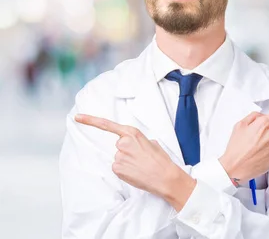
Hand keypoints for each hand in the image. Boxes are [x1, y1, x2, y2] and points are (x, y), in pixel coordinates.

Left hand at [74, 114, 195, 210]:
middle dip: (128, 152)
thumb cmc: (161, 160)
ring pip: (119, 158)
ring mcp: (118, 156)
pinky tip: (136, 173)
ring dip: (128, 162)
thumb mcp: (152, 143)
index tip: (78, 117)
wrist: (165, 177)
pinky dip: (126, 171)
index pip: (107, 125)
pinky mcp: (116, 168)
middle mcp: (122, 143)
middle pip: (119, 146)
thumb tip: (134, 146)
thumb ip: (138, 141)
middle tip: (142, 159)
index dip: (90, 121)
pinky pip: (118, 168)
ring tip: (141, 167)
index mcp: (132, 133)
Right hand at [218, 100, 268, 182]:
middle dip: (267, 131)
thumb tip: (265, 116)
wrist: (233, 168)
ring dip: (268, 143)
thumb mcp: (240, 125)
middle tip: (253, 140)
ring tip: (254, 150)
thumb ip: (255, 116)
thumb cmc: (235, 146)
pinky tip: (260, 156)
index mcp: (264, 123)